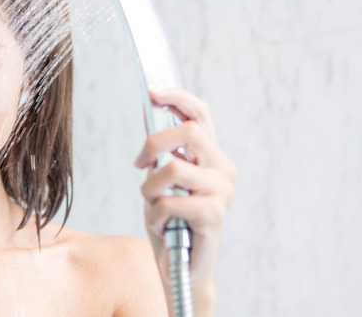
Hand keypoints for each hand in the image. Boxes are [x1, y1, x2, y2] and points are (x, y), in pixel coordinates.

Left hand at [136, 89, 235, 304]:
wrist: (181, 269)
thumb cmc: (169, 223)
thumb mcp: (160, 181)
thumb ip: (160, 152)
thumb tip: (149, 112)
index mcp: (211, 156)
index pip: (200, 114)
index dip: (177, 97)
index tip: (152, 92)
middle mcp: (222, 169)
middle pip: (188, 131)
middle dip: (153, 143)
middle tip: (139, 163)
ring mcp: (222, 192)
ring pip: (173, 168)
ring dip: (149, 189)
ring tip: (152, 205)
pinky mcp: (214, 216)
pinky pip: (171, 202)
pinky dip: (154, 215)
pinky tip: (161, 227)